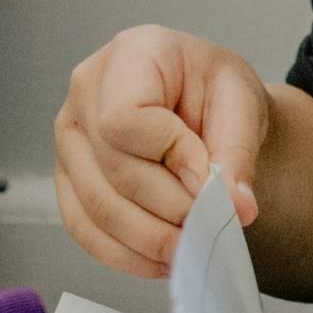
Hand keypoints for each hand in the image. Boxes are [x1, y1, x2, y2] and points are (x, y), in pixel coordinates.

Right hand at [54, 24, 268, 278]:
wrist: (205, 108)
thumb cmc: (217, 94)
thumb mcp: (243, 105)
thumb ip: (237, 153)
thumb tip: (234, 206)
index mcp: (131, 54)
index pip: (126, 118)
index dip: (170, 156)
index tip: (209, 178)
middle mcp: (86, 92)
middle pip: (114, 170)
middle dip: (169, 209)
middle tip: (211, 225)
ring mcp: (70, 138)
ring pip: (97, 207)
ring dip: (150, 240)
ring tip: (193, 246)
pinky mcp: (68, 179)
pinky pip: (85, 229)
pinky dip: (127, 254)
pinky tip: (163, 257)